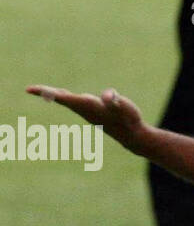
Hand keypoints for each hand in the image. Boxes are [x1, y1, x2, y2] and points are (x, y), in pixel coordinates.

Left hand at [26, 86, 144, 148]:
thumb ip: (115, 101)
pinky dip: (64, 97)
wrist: (131, 136)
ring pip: (67, 100)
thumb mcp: (124, 108)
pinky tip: (62, 95)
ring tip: (41, 91)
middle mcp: (85, 109)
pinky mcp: (93, 110)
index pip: (65, 97)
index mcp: (89, 106)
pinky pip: (74, 101)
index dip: (49, 93)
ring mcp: (88, 111)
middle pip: (62, 99)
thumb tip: (107, 96)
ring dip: (54, 94)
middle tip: (29, 89)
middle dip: (47, 93)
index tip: (32, 90)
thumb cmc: (129, 120)